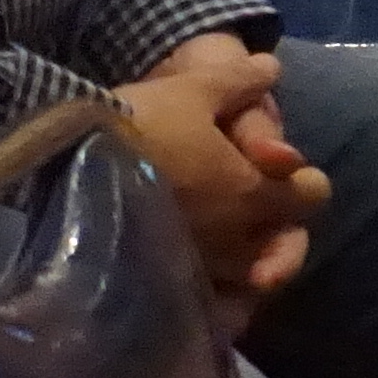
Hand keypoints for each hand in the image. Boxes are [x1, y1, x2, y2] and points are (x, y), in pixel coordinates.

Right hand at [108, 34, 327, 328]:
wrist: (68, 168)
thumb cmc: (139, 126)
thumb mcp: (192, 90)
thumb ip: (238, 81)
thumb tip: (273, 67)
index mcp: (253, 194)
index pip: (309, 196)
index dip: (304, 180)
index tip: (286, 171)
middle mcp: (239, 243)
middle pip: (286, 246)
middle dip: (283, 229)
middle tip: (263, 213)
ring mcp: (206, 272)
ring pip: (253, 279)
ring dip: (254, 262)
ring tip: (236, 248)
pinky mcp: (172, 291)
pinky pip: (217, 310)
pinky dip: (226, 304)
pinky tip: (211, 287)